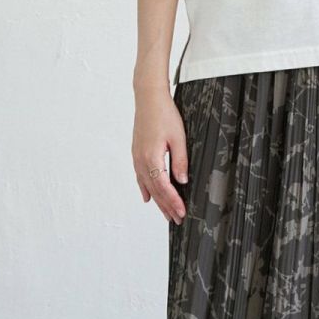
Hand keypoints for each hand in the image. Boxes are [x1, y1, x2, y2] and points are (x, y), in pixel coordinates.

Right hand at [132, 93, 188, 224]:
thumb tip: (182, 181)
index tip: (182, 211)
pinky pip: (140, 177)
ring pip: (147, 186)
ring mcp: (137, 157)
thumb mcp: (178, 137)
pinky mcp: (137, 153)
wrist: (148, 98)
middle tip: (177, 219)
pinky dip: (145, 189)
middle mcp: (141, 161)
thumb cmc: (164, 114)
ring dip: (157, 201)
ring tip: (167, 214)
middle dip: (166, 206)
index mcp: (151, 158)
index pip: (163, 187)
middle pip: (154, 190)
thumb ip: (180, 161)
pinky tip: (147, 198)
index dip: (173, 201)